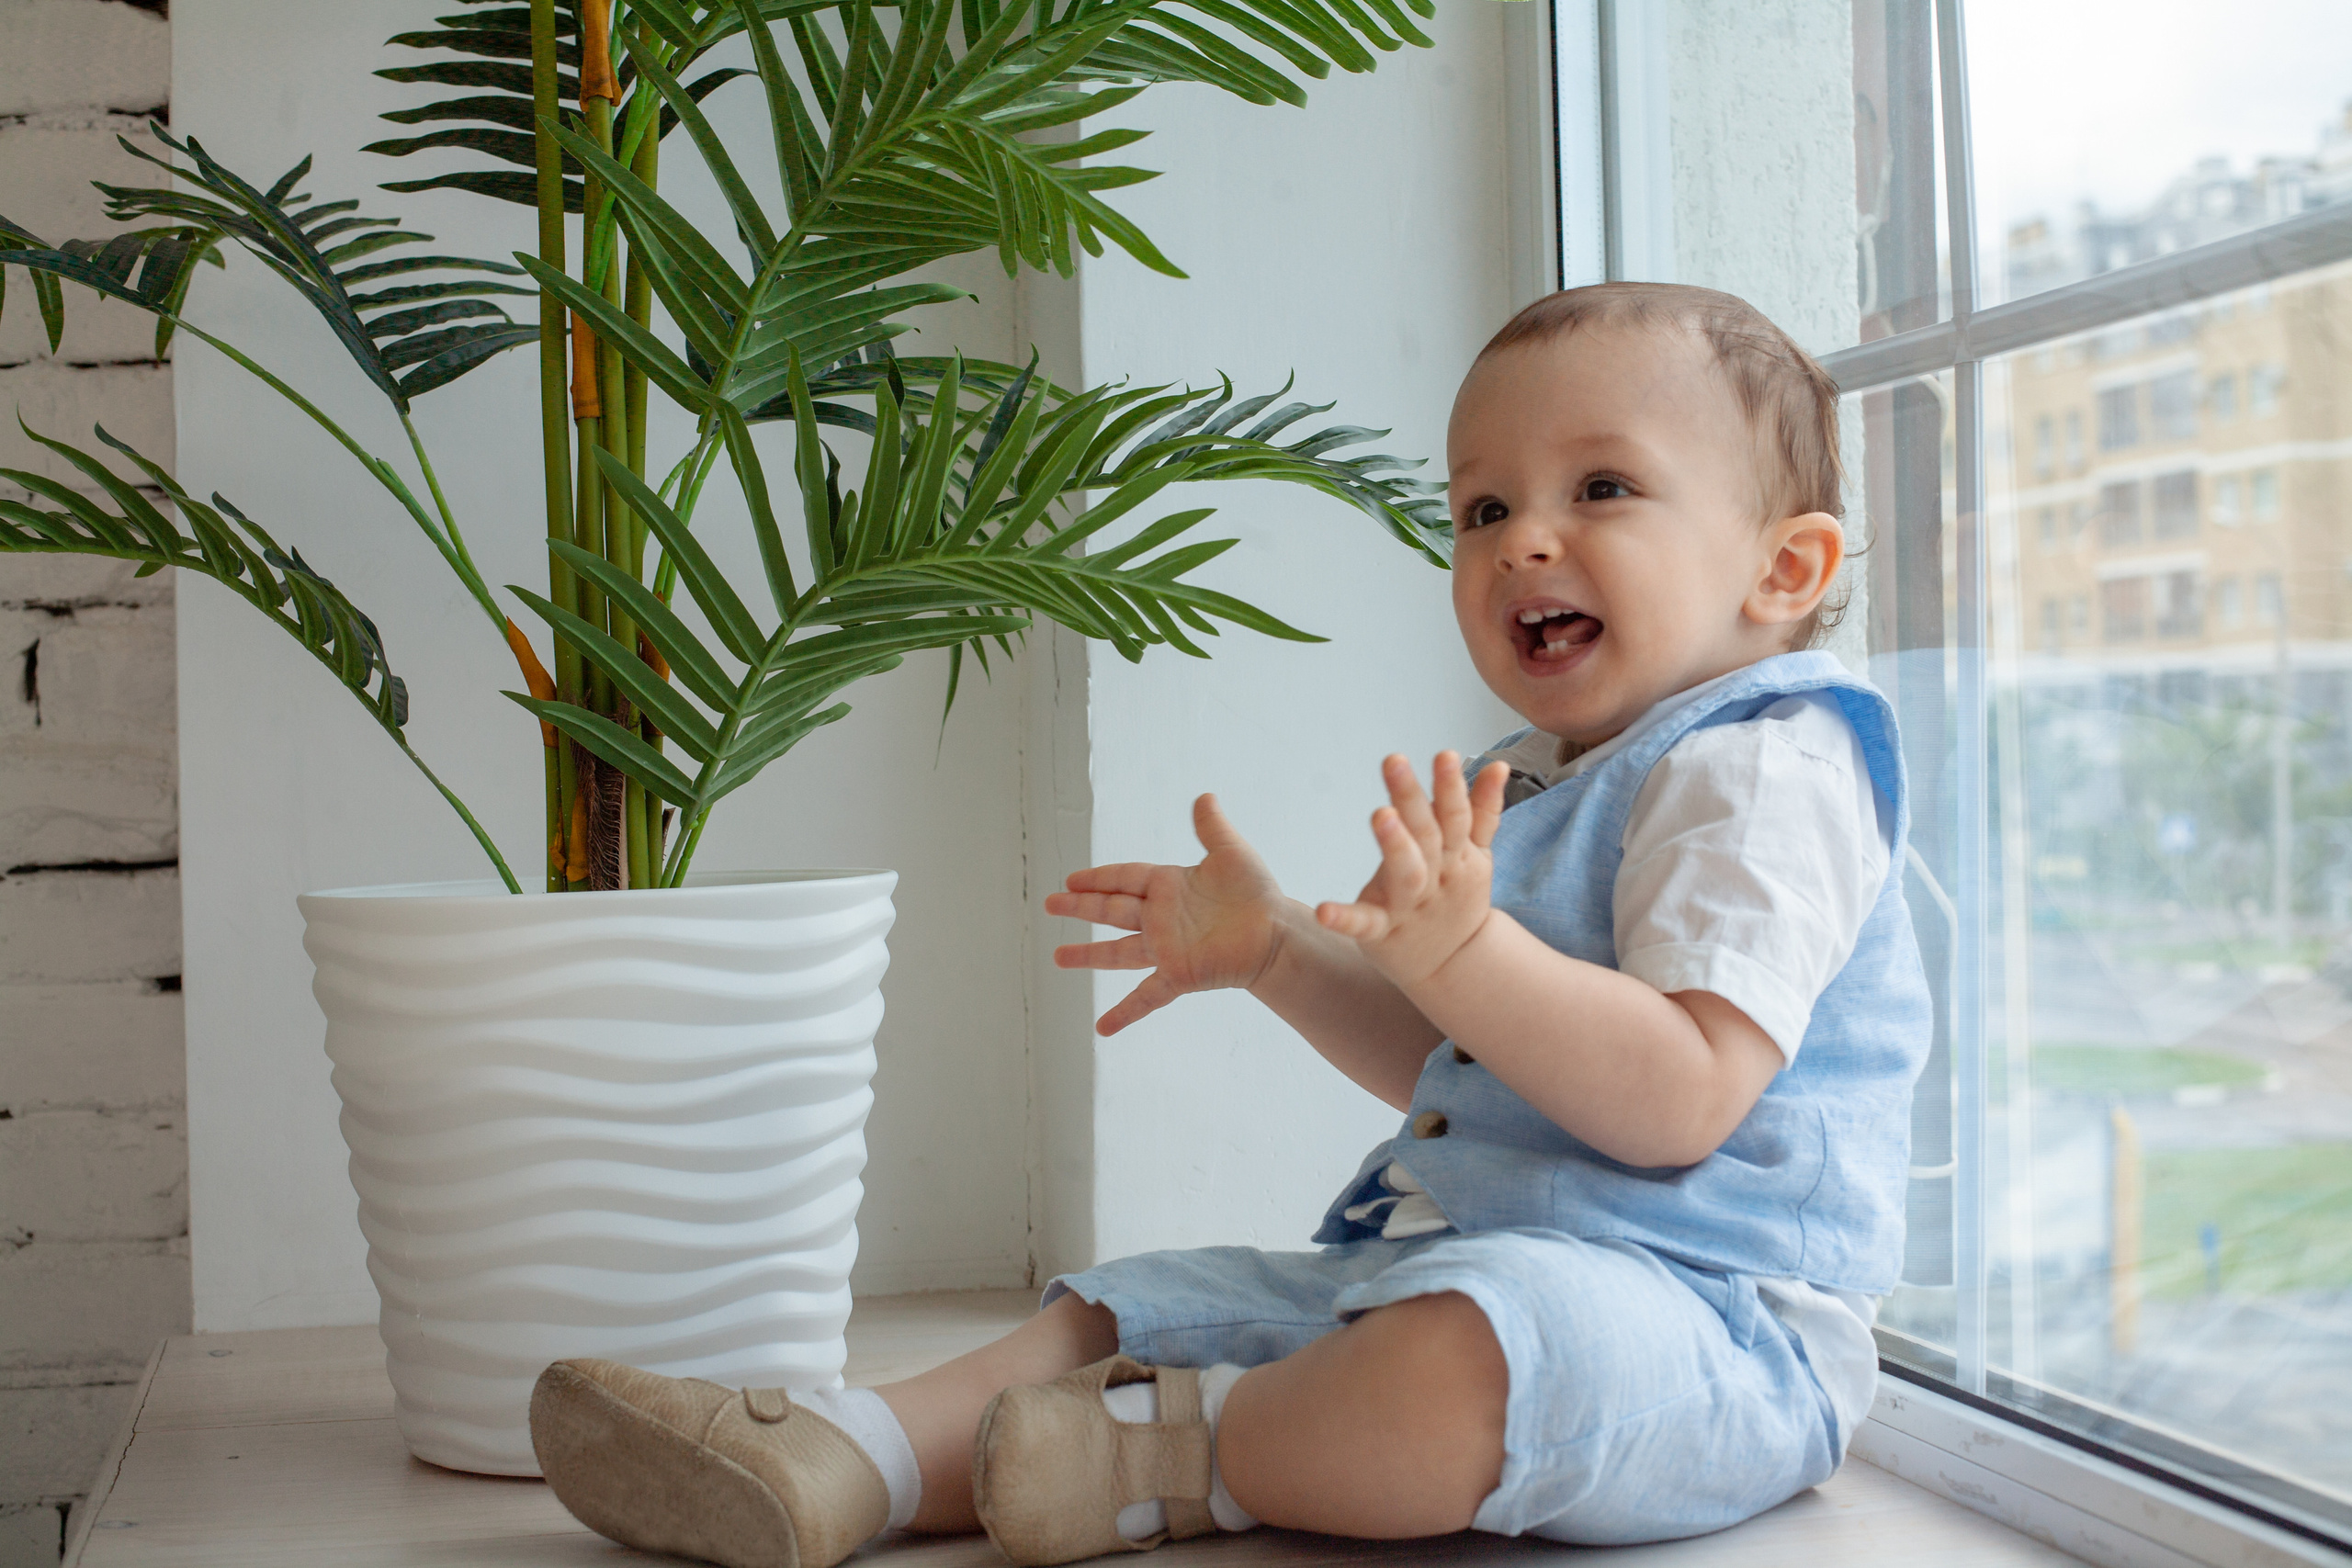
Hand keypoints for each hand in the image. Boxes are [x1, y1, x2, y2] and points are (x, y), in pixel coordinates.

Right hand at [1045, 794, 1288, 1035]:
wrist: (1278, 933)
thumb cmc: (1258, 893)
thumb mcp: (1232, 852)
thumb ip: (1212, 827)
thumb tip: (1204, 797)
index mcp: (1169, 886)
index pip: (1124, 878)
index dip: (1097, 878)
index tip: (1072, 879)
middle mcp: (1162, 918)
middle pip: (1111, 910)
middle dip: (1080, 907)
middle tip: (1050, 904)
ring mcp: (1167, 948)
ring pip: (1118, 951)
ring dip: (1088, 954)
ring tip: (1058, 957)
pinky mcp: (1178, 974)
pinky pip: (1146, 996)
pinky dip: (1125, 1013)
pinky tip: (1103, 1029)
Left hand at [1318, 753, 1507, 988]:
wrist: (1454, 964)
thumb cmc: (1456, 898)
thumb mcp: (1475, 856)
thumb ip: (1483, 810)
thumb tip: (1499, 765)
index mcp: (1455, 855)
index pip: (1455, 816)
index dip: (1450, 786)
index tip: (1445, 754)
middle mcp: (1436, 877)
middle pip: (1426, 834)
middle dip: (1412, 797)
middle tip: (1395, 760)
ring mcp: (1410, 905)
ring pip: (1406, 874)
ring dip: (1395, 845)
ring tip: (1381, 814)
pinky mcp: (1383, 933)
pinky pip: (1364, 925)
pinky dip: (1345, 919)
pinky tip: (1324, 910)